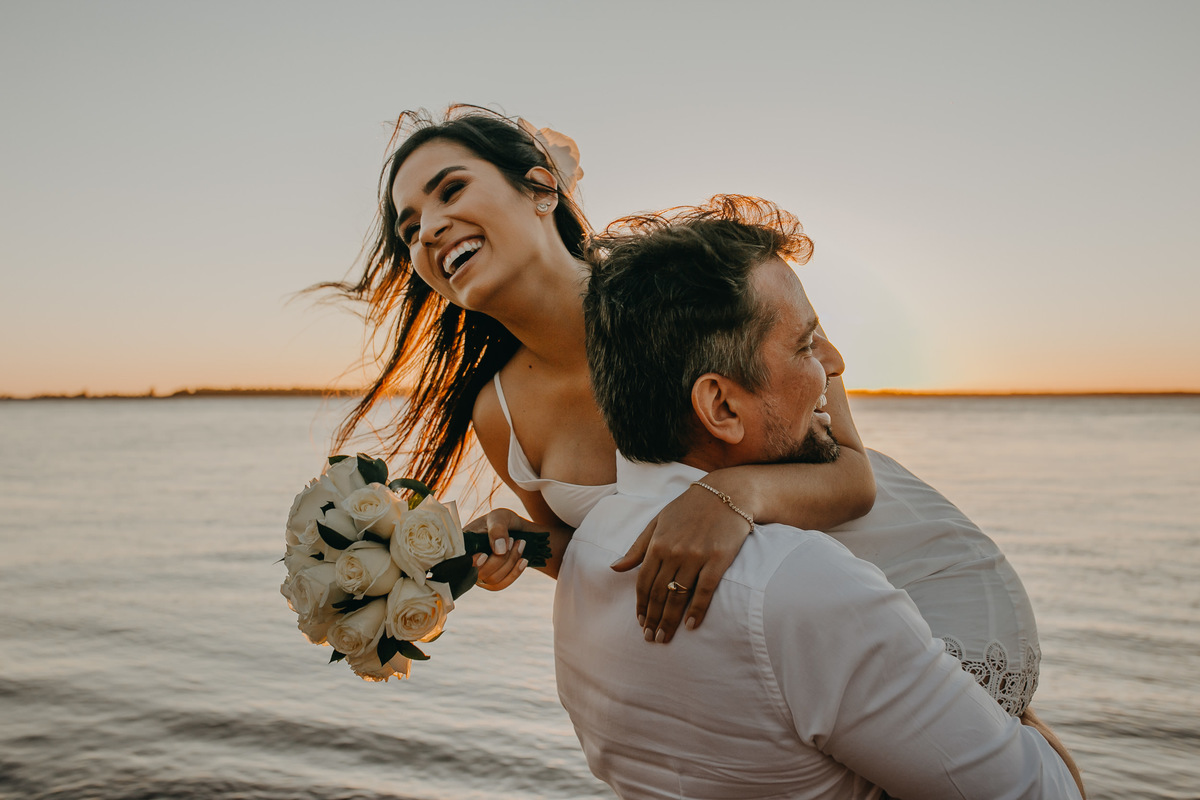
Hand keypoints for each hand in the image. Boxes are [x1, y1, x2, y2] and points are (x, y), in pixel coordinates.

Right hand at [463, 508, 535, 590]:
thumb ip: (497, 529)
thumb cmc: (503, 521)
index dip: (471, 563)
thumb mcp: (500, 516)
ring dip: (510, 562)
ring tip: (520, 543)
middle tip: (512, 539)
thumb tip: (499, 550)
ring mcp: (480, 573)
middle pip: (481, 572)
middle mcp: (469, 562)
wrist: (516, 529)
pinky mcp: (491, 581)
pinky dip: (515, 573)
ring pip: (493, 579)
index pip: (461, 561)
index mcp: (464, 545)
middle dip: (501, 558)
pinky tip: (523, 561)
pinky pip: (501, 584)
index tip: (484, 555)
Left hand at [610, 482, 751, 642]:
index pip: (643, 582)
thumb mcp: (657, 522)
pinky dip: (697, 610)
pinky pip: (704, 590)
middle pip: (659, 593)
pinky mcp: (718, 560)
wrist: (726, 494)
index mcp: (657, 544)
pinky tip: (691, 625)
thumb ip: (637, 547)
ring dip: (670, 620)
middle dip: (653, 618)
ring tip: (664, 637)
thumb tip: (614, 568)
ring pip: (678, 595)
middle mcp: (674, 552)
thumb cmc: (689, 508)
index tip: (640, 621)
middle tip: (650, 638)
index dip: (641, 605)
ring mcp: (696, 557)